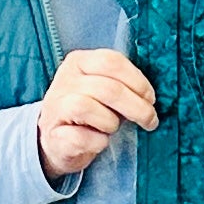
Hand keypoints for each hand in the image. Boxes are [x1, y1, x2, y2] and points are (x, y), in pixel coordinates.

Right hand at [39, 50, 158, 183]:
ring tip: (113, 128)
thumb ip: (124, 84)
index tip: (150, 99)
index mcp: (78, 62)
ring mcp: (55, 108)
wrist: (60, 141)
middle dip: (137, 108)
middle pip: (108, 88)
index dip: (138, 81)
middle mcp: (64, 81)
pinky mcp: (54, 136)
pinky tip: (99, 142)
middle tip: (149, 120)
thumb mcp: (106, 89)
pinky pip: (81, 137)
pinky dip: (97, 142)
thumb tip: (149, 98)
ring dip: (111, 123)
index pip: (111, 62)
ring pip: (86, 107)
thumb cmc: (92, 111)